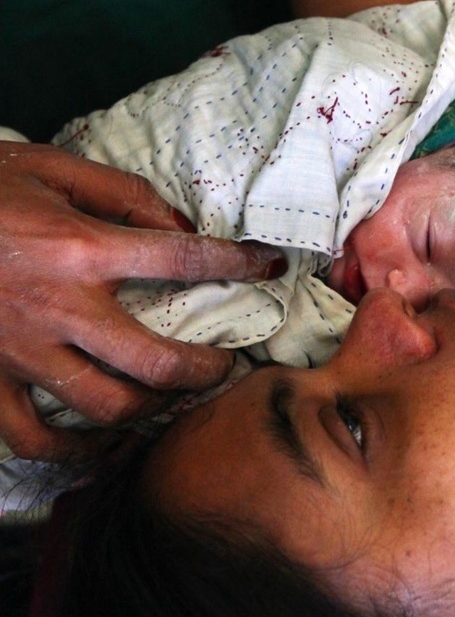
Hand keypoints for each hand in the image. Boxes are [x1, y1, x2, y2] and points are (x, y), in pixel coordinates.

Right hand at [0, 141, 284, 461]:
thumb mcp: (49, 166)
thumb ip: (121, 195)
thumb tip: (181, 228)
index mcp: (79, 247)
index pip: (184, 262)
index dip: (238, 265)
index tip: (268, 268)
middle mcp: (58, 308)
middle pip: (158, 364)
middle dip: (207, 372)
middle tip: (225, 367)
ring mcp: (20, 353)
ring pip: (106, 408)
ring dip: (152, 412)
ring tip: (170, 403)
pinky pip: (34, 438)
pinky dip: (72, 451)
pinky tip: (100, 443)